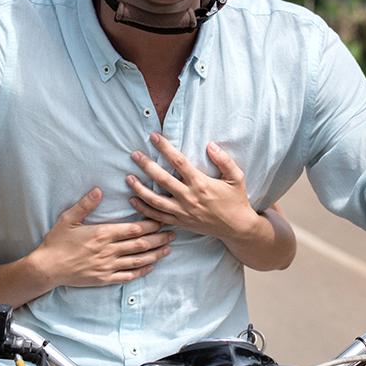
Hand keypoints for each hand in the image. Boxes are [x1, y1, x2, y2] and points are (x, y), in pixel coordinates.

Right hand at [32, 187, 174, 286]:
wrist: (48, 267)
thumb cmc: (57, 241)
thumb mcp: (68, 218)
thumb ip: (85, 204)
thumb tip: (99, 189)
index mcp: (102, 233)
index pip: (133, 229)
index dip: (151, 224)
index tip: (162, 219)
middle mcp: (109, 250)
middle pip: (140, 244)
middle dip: (159, 238)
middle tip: (173, 233)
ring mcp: (108, 266)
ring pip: (138, 260)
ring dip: (155, 254)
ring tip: (168, 249)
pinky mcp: (104, 279)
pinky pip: (128, 276)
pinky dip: (142, 271)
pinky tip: (151, 266)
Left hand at [126, 134, 258, 241]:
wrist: (237, 228)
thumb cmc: (236, 200)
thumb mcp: (236, 178)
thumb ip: (224, 160)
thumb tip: (210, 145)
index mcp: (201, 184)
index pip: (179, 162)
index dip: (165, 148)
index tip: (154, 137)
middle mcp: (189, 198)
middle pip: (162, 179)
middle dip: (146, 165)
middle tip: (134, 154)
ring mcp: (183, 212)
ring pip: (155, 200)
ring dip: (140, 188)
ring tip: (128, 178)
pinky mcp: (180, 223)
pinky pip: (158, 217)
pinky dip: (144, 210)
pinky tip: (133, 200)